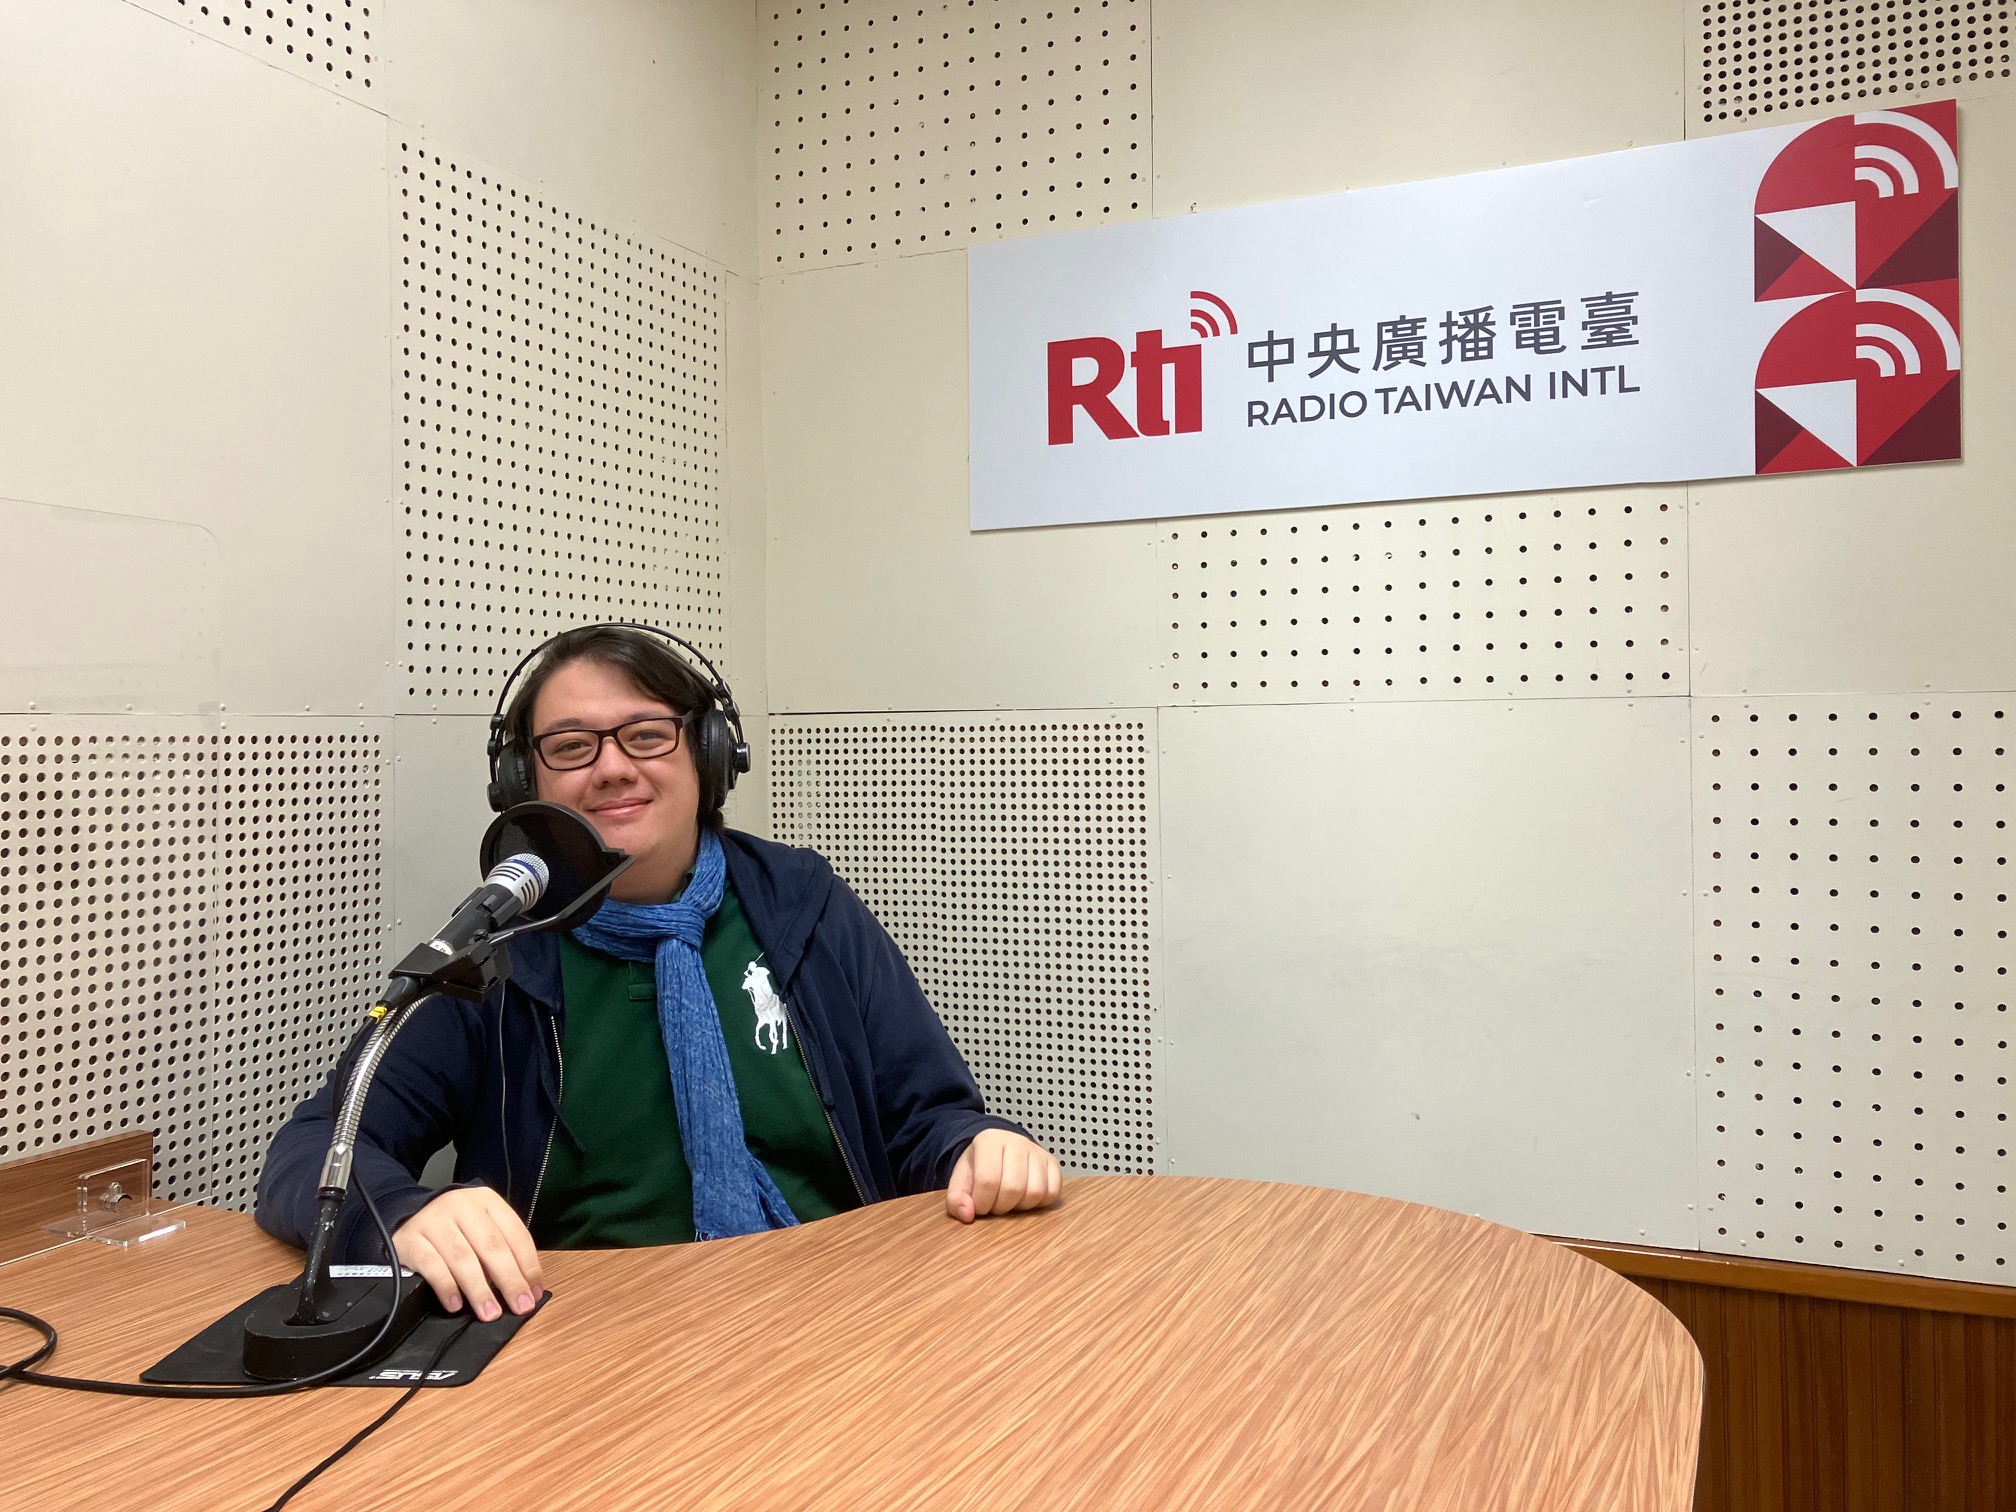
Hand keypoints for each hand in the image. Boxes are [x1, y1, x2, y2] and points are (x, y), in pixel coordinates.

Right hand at [391, 1186, 543, 1320]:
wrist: (408, 1217)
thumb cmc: (455, 1228)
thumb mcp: (481, 1229)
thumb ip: (502, 1251)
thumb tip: (525, 1289)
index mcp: (487, 1201)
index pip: (515, 1234)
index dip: (528, 1266)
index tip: (534, 1293)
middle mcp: (462, 1206)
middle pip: (492, 1246)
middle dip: (509, 1280)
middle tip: (520, 1306)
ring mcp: (434, 1220)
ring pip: (463, 1258)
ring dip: (480, 1290)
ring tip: (490, 1313)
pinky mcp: (410, 1238)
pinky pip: (432, 1265)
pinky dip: (447, 1287)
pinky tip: (455, 1305)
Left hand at [945, 1130, 1061, 1223]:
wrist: (998, 1150)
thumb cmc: (979, 1167)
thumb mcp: (960, 1180)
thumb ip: (955, 1199)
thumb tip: (967, 1214)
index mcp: (989, 1141)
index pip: (988, 1180)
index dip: (981, 1202)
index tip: (978, 1205)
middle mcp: (1016, 1141)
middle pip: (1013, 1188)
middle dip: (1000, 1206)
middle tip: (994, 1204)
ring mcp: (1037, 1151)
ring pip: (1035, 1192)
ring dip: (1020, 1206)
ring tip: (1009, 1200)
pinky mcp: (1052, 1162)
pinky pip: (1052, 1192)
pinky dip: (1039, 1202)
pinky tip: (1025, 1198)